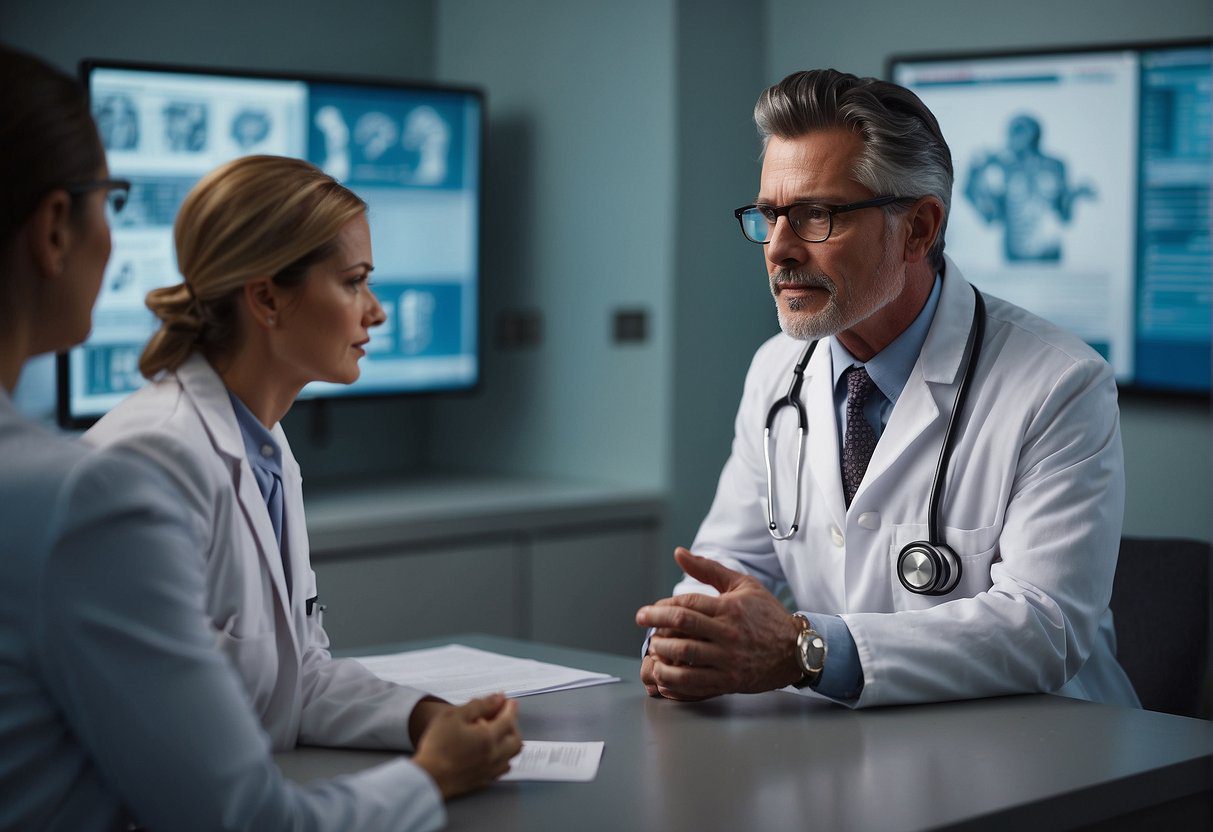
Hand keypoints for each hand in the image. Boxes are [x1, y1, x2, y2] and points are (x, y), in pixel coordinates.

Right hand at [412, 693, 521, 798]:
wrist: (428, 777)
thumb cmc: (438, 747)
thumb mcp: (454, 716)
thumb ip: (479, 705)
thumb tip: (497, 698)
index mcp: (489, 738)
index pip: (508, 720)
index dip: (510, 708)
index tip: (509, 701)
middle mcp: (494, 755)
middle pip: (516, 739)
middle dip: (513, 725)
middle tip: (504, 716)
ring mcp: (489, 770)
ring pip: (511, 756)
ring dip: (510, 742)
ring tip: (500, 733)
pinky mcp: (482, 781)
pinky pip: (502, 769)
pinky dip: (504, 758)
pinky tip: (494, 753)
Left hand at [635, 547, 802, 699]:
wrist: (796, 650)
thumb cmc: (768, 615)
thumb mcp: (743, 585)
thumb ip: (709, 569)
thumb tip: (678, 553)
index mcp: (730, 608)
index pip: (688, 603)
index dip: (664, 605)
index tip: (651, 610)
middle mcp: (729, 633)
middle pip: (682, 624)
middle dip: (655, 622)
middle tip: (642, 621)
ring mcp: (729, 659)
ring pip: (686, 654)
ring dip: (662, 650)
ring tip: (654, 647)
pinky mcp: (730, 681)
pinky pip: (695, 683)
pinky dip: (674, 680)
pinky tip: (663, 674)